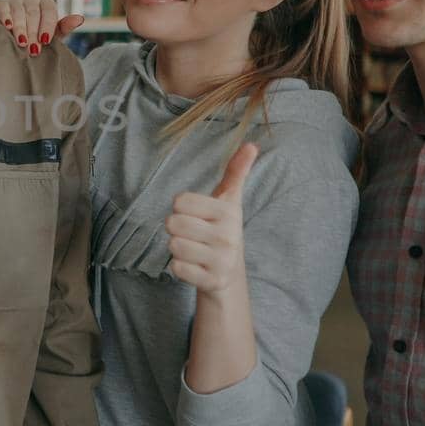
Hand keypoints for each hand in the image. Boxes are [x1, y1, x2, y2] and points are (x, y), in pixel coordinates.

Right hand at [0, 0, 83, 55]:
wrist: (12, 33)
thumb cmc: (36, 34)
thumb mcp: (51, 33)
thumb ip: (63, 27)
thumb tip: (80, 19)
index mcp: (46, 2)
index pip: (49, 11)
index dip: (47, 26)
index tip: (45, 41)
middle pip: (33, 13)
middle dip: (33, 32)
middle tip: (33, 49)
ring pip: (18, 11)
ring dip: (20, 28)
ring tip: (21, 42)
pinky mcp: (0, 3)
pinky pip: (2, 7)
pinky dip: (5, 16)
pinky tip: (7, 26)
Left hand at [164, 142, 257, 295]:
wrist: (229, 273)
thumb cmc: (221, 229)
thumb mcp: (229, 200)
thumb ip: (236, 172)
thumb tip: (251, 144)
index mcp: (228, 212)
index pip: (180, 201)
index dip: (181, 208)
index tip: (197, 215)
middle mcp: (228, 237)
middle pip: (173, 223)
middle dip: (177, 228)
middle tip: (193, 234)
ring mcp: (221, 261)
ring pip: (173, 245)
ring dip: (178, 248)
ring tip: (195, 250)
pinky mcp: (212, 281)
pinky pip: (176, 268)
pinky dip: (180, 267)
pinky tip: (195, 266)